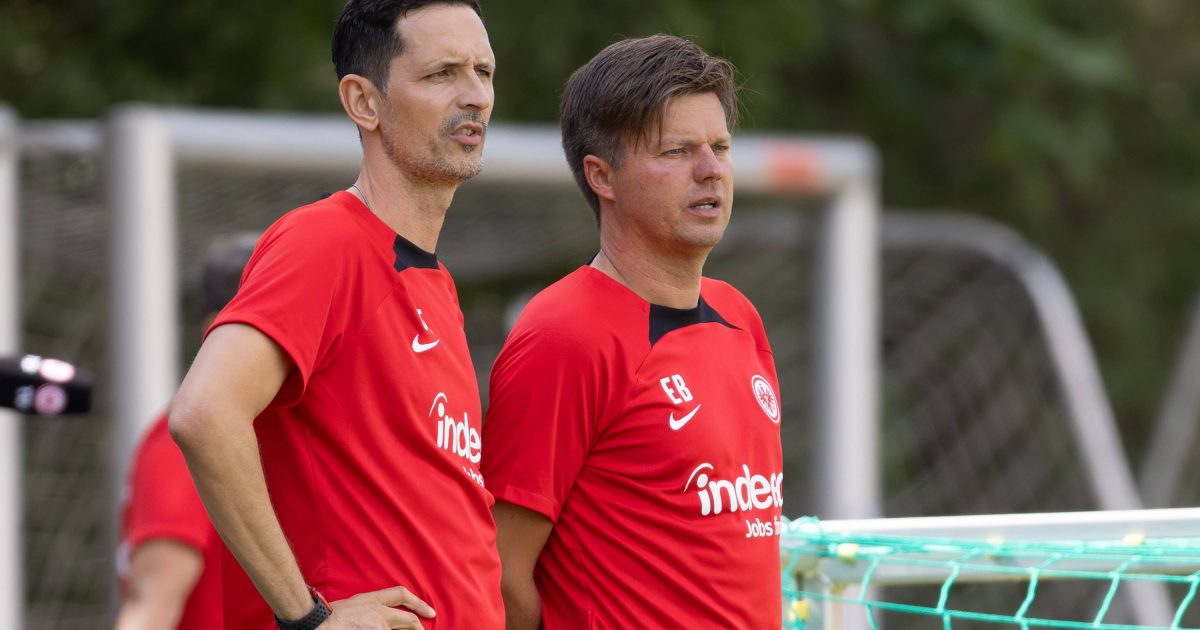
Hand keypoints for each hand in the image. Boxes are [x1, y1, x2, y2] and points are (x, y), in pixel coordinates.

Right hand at [318, 586, 436, 628]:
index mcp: (372, 601)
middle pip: (409, 621)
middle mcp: (379, 615)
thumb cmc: (327, 616)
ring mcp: (379, 628)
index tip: (430, 612)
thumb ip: (368, 610)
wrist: (319, 624)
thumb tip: (377, 619)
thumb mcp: (352, 605)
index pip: (401, 595)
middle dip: (419, 629)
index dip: (419, 603)